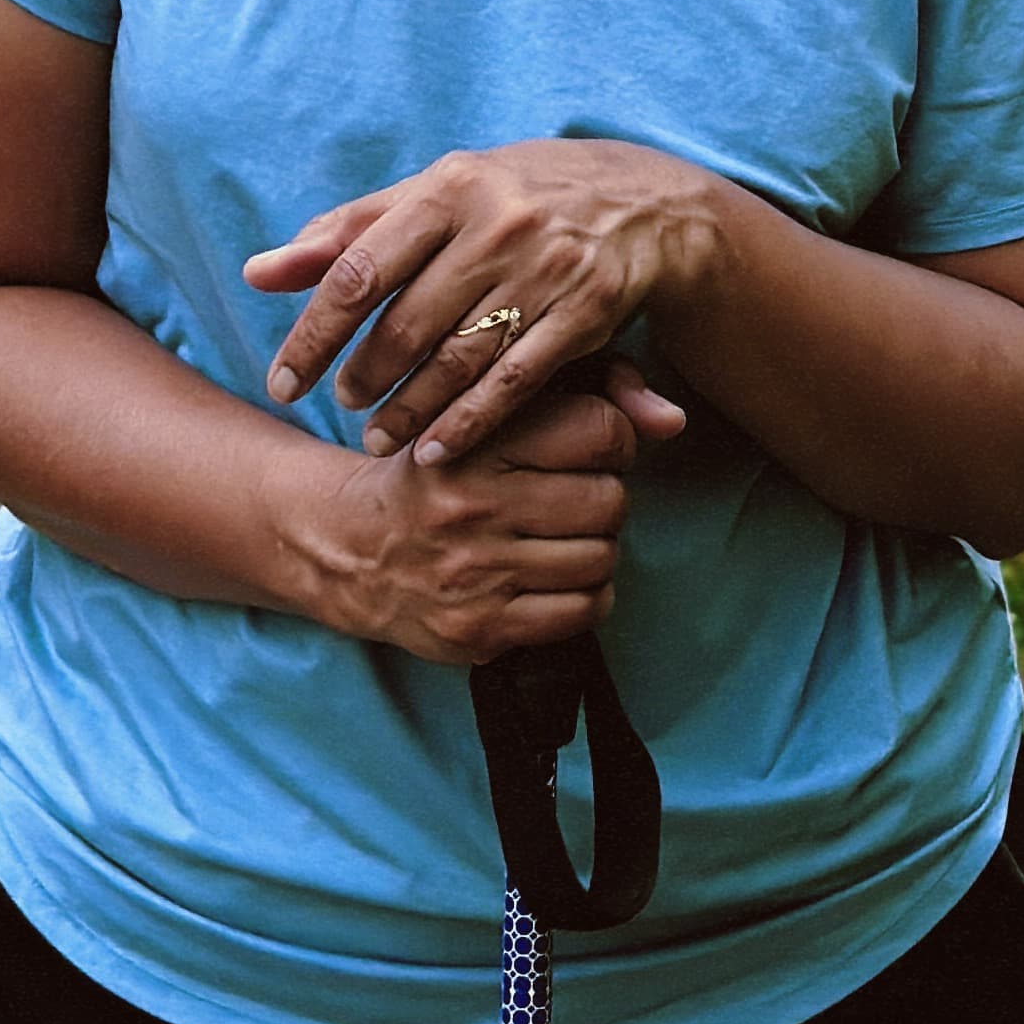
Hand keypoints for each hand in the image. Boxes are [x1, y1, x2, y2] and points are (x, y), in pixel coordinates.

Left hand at [246, 139, 713, 462]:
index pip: (359, 268)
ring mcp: (546, 267)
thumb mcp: (436, 194)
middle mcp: (497, 222)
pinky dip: (470, 423)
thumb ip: (350, 231)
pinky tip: (436, 448)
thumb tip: (259, 273)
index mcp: (450, 185)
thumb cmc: (514, 196)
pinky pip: (515, 380)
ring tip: (378, 440)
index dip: (313, 334)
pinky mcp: (587, 310)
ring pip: (457, 359)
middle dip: (363, 378)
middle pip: (406, 322)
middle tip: (340, 409)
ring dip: (410, 411)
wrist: (644, 201)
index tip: (283, 382)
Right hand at [300, 381, 654, 666]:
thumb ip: (587, 394)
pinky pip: (581, 613)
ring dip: (598, 548)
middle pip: (609, 500)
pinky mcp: (481, 629)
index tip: (593, 447)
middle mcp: (475, 506)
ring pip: (602, 559)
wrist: (350, 545)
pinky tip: (558, 578)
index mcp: (478, 439)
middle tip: (578, 497)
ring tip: (565, 537)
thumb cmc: (440, 469)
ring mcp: (477, 573)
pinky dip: (586, 596)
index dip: (613, 438)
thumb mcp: (487, 412)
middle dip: (606, 497)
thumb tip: (674, 419)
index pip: (599, 430)